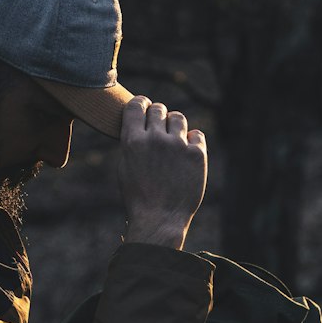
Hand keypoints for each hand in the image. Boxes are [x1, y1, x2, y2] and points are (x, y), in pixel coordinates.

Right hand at [118, 97, 207, 250]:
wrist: (160, 219)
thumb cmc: (138, 197)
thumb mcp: (125, 166)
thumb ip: (132, 142)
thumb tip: (140, 123)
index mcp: (132, 140)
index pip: (137, 105)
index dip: (141, 103)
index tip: (145, 106)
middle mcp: (155, 138)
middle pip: (159, 109)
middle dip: (158, 115)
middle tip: (160, 128)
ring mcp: (178, 145)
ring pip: (178, 118)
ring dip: (175, 125)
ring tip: (174, 140)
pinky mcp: (197, 154)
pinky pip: (197, 134)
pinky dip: (193, 141)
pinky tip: (187, 153)